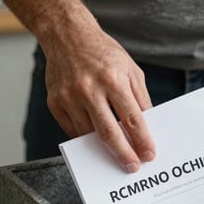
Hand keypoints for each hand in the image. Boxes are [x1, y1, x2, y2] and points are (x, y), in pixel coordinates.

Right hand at [44, 28, 154, 172]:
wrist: (67, 36)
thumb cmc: (105, 54)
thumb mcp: (131, 70)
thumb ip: (140, 99)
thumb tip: (145, 128)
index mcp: (113, 80)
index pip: (132, 119)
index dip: (142, 140)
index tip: (149, 155)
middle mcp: (89, 89)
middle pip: (109, 132)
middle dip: (123, 154)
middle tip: (132, 167)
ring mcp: (69, 97)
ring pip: (88, 134)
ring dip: (104, 150)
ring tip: (117, 156)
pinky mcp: (55, 103)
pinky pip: (73, 130)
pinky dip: (86, 138)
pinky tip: (97, 141)